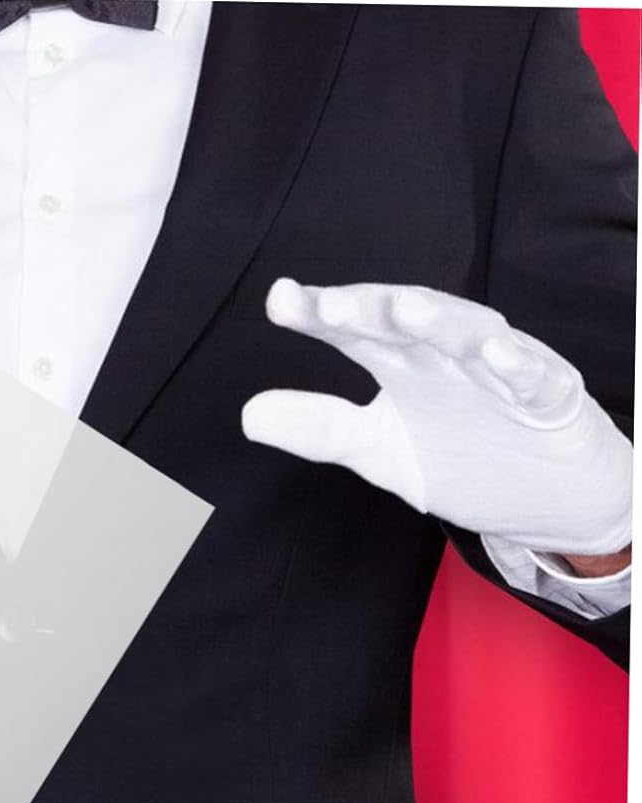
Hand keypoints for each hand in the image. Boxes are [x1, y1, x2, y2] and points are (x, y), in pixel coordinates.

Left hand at [241, 279, 632, 558]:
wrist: (547, 501)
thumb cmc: (465, 459)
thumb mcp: (378, 449)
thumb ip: (320, 429)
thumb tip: (249, 414)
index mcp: (406, 364)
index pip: (357, 331)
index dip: (319, 314)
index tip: (279, 301)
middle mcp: (450, 356)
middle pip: (409, 321)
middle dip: (371, 309)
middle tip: (328, 305)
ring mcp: (504, 374)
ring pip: (473, 336)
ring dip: (441, 322)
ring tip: (405, 311)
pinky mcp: (553, 401)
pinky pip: (538, 379)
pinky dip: (520, 367)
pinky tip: (500, 357)